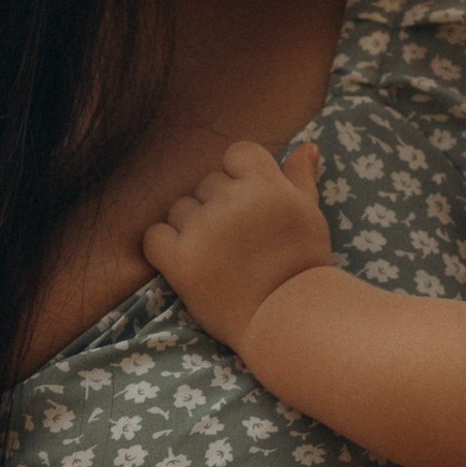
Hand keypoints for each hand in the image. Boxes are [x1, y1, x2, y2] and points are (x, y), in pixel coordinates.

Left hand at [142, 139, 332, 350]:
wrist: (289, 320)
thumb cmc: (304, 268)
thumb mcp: (310, 216)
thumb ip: (300, 178)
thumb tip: (306, 146)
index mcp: (266, 184)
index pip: (236, 154)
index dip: (239, 177)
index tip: (250, 207)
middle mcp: (233, 200)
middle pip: (207, 183)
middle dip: (218, 207)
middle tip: (238, 243)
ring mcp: (204, 229)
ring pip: (181, 208)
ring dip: (191, 227)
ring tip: (218, 258)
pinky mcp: (181, 260)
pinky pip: (155, 236)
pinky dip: (165, 247)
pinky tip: (186, 263)